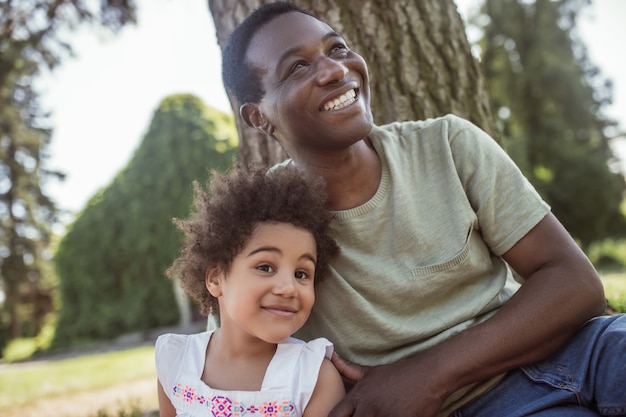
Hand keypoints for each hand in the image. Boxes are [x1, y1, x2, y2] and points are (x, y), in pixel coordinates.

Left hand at [329, 352, 445, 416]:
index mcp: (358, 396)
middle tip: (366, 416)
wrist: (428, 375)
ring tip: (379, 416)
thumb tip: (330, 356)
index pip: (334, 416)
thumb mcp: (370, 372)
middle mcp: (368, 407)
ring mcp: (385, 416)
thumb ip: (347, 368)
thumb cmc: (399, 374)